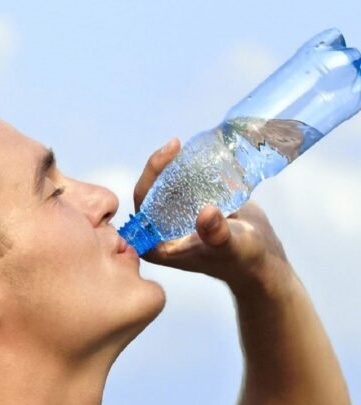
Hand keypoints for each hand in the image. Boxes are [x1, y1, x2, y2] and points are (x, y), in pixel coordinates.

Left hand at [131, 139, 291, 293]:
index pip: (143, 204)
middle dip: (161, 165)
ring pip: (167, 186)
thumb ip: (217, 234)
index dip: (150, 176)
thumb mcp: (231, 246)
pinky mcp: (191, 209)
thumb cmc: (244, 260)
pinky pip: (184, 185)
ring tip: (185, 147)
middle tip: (175, 144)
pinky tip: (198, 154)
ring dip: (174, 165)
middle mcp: (161, 232)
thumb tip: (207, 212)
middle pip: (152, 191)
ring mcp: (175, 220)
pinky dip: (189, 170)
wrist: (262, 260)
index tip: (167, 153)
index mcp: (156, 245)